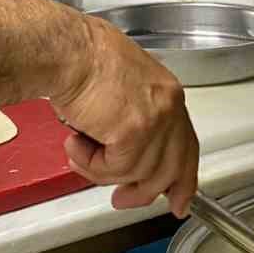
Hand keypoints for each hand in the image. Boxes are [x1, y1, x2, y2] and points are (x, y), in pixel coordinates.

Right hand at [52, 17, 198, 216]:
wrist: (67, 50)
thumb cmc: (81, 60)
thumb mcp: (120, 90)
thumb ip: (134, 121)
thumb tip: (126, 154)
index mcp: (168, 94)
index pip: (186, 146)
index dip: (182, 179)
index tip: (177, 202)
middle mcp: (169, 106)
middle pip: (169, 168)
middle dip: (144, 192)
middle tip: (121, 200)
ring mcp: (155, 119)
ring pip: (136, 172)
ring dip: (100, 169)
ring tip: (78, 149)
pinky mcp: (134, 131)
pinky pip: (114, 168)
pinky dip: (89, 163)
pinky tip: (75, 142)